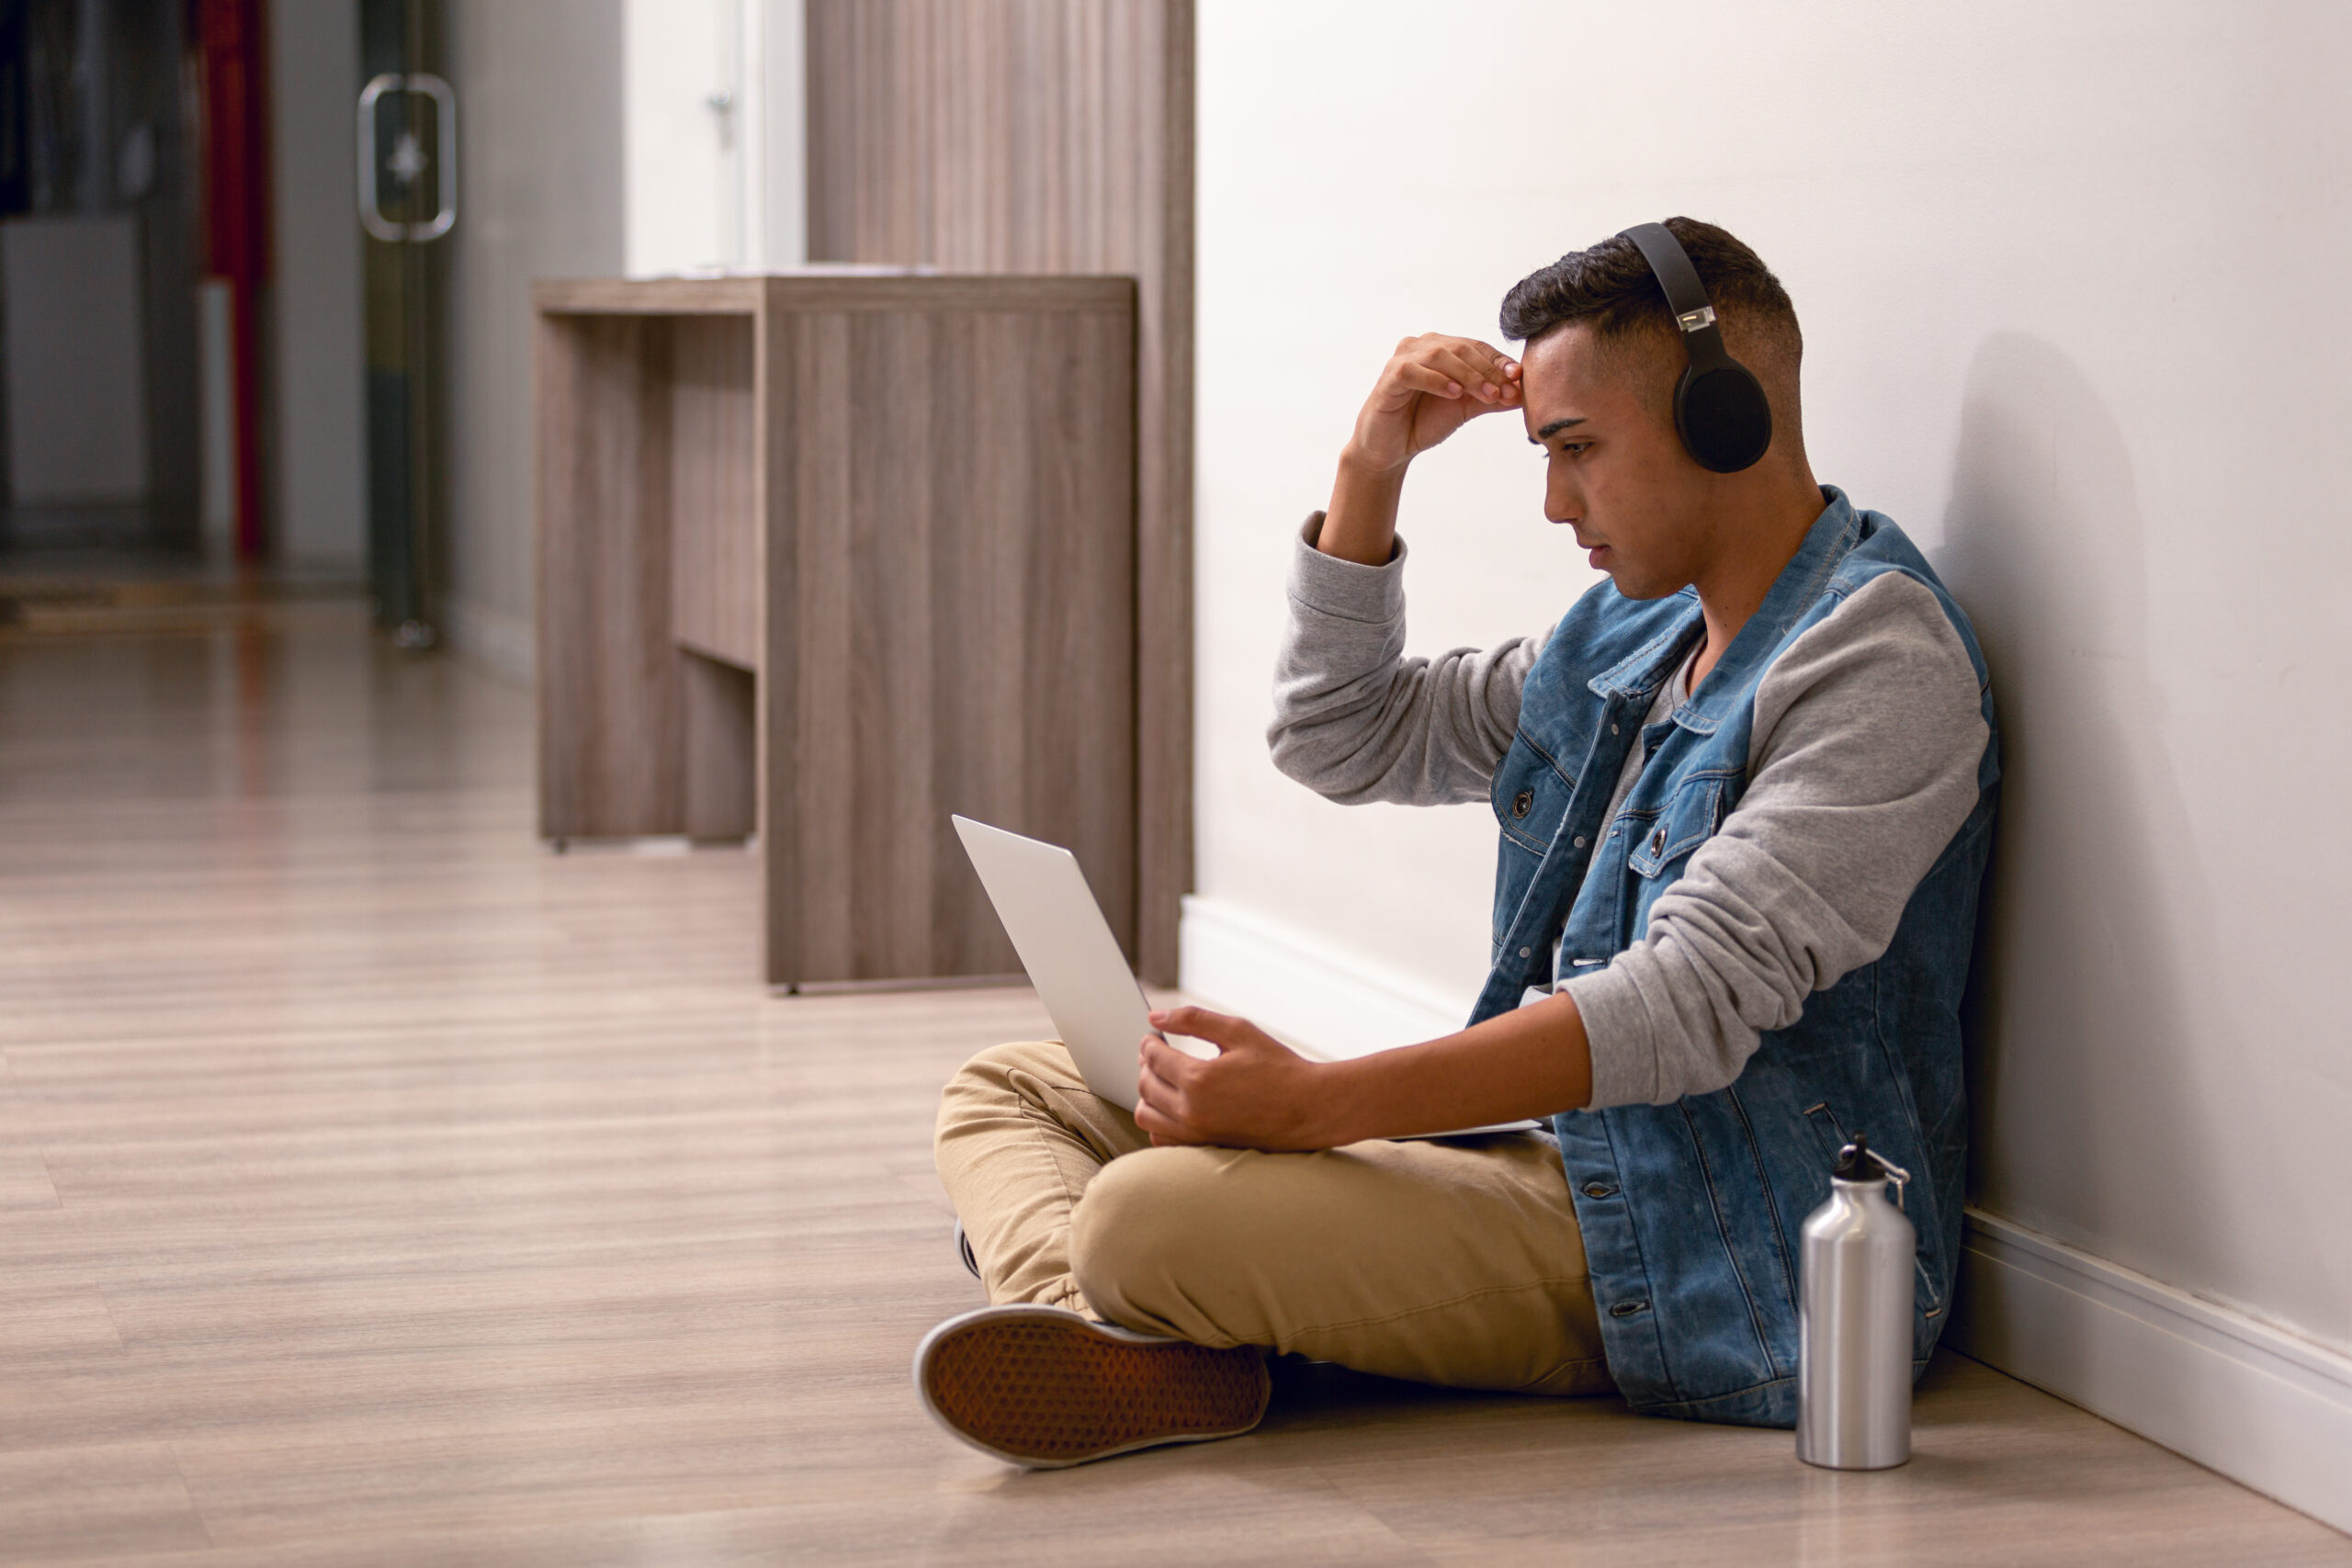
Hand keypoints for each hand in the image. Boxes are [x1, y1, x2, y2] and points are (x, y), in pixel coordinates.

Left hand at [1133, 1007, 1344, 1150]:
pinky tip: (1174, 1104)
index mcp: (1199, 1079)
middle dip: (1147, 1065)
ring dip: (1148, 1093)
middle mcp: (1192, 1111)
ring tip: (1166, 1078)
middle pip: (1145, 1084)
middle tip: (1160, 1053)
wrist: (1310, 1108)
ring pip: (1145, 1114)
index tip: (1155, 1036)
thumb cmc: (1279, 1067)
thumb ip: (1193, 1020)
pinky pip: (1160, 1137)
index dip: (1150, 1042)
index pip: (1153, 1057)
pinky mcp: (1203, 1147)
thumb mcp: (1239, 1032)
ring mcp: (1196, 1133)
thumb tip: (1155, 1016)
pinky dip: (1159, 1120)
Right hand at [1346, 333, 1522, 476]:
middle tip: (1506, 391)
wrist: (1391, 448)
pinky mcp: (1389, 377)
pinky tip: (1454, 393)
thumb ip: (1491, 398)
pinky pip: (1413, 371)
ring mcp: (1403, 358)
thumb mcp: (1465, 408)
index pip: (1476, 347)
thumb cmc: (1424, 422)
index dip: (1498, 361)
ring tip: (1486, 394)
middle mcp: (1422, 346)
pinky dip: (1437, 380)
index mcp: (1442, 348)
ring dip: (1467, 375)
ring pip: (1440, 356)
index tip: (1519, 378)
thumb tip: (1524, 393)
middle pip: (1461, 349)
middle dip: (1487, 370)